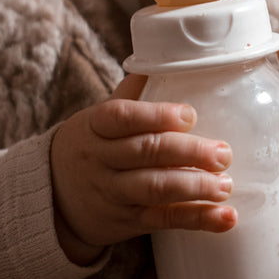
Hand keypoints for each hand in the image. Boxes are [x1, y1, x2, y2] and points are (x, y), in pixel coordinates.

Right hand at [50, 74, 236, 264]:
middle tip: (223, 154)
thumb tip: (170, 56)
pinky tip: (225, 217)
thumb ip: (132, 93)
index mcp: (96, 126)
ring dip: (195, 188)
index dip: (156, 115)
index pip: (121, 117)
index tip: (190, 114)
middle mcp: (102, 160)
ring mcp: (114, 193)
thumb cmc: (91, 147)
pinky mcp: (128, 221)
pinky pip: (164, 221)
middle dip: (188, 152)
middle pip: (145, 152)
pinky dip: (197, 220)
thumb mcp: (98, 118)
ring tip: (226, 185)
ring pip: (155, 189)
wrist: (53, 199)